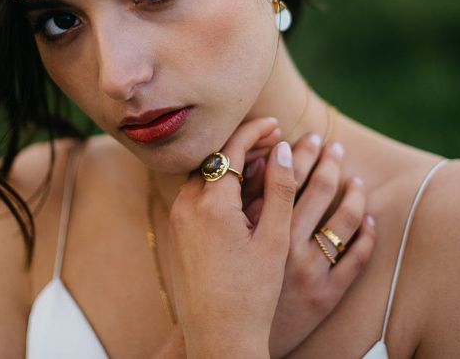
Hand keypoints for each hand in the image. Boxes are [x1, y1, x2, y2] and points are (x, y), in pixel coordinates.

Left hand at [168, 117, 295, 358]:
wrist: (216, 335)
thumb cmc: (252, 293)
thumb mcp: (274, 239)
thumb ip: (279, 189)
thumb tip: (282, 148)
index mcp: (211, 204)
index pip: (230, 148)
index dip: (254, 131)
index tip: (276, 123)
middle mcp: (187, 204)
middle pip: (213, 156)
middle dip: (242, 142)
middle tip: (272, 136)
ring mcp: (178, 217)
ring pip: (203, 172)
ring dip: (230, 160)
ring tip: (261, 158)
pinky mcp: (177, 229)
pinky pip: (196, 191)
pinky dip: (218, 180)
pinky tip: (241, 185)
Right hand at [242, 133, 376, 357]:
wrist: (229, 333)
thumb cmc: (223, 279)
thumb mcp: (228, 237)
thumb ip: (240, 199)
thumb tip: (254, 158)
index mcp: (260, 229)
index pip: (283, 176)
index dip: (294, 151)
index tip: (300, 135)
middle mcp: (289, 246)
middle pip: (318, 189)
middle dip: (326, 160)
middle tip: (331, 145)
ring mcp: (311, 271)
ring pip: (344, 219)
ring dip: (353, 191)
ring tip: (355, 177)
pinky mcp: (327, 295)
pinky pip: (357, 259)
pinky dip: (365, 235)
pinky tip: (367, 218)